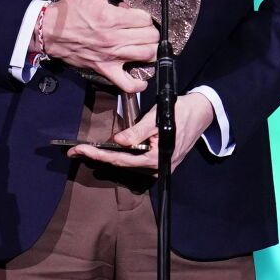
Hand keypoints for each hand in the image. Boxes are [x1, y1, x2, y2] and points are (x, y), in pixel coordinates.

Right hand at [41, 0, 160, 93]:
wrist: (49, 31)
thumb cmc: (72, 9)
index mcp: (113, 17)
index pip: (146, 19)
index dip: (144, 16)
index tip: (135, 14)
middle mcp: (115, 39)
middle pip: (152, 38)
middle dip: (150, 31)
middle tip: (140, 28)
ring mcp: (111, 56)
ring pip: (147, 57)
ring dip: (149, 50)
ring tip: (142, 44)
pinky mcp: (104, 70)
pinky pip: (128, 84)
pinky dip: (139, 83)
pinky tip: (140, 74)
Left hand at [72, 91, 214, 172]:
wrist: (203, 112)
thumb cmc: (181, 112)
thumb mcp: (158, 117)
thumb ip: (138, 131)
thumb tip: (117, 141)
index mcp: (156, 159)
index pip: (121, 160)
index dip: (99, 155)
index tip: (80, 150)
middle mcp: (157, 168)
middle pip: (122, 164)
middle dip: (99, 157)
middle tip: (76, 152)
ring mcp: (159, 166)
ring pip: (129, 163)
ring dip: (109, 156)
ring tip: (88, 151)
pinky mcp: (160, 161)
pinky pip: (137, 160)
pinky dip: (122, 155)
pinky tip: (108, 150)